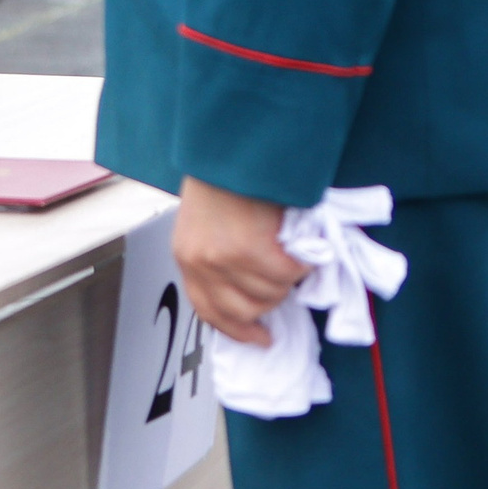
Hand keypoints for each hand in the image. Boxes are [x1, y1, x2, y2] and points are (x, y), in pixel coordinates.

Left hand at [172, 175, 309, 345]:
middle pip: (245, 310)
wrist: (232, 150)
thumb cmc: (224, 181)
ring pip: (271, 293)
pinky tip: (297, 243)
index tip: (260, 338)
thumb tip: (253, 295)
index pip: (209, 311)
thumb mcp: (207, 224)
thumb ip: (221, 260)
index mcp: (186, 257)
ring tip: (284, 247)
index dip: (237, 330)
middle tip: (280, 270)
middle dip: (270, 296)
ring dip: (286, 276)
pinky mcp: (250, 251)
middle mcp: (201, 263)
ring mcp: (224, 259)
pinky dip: (301, 262)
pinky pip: (288, 274)